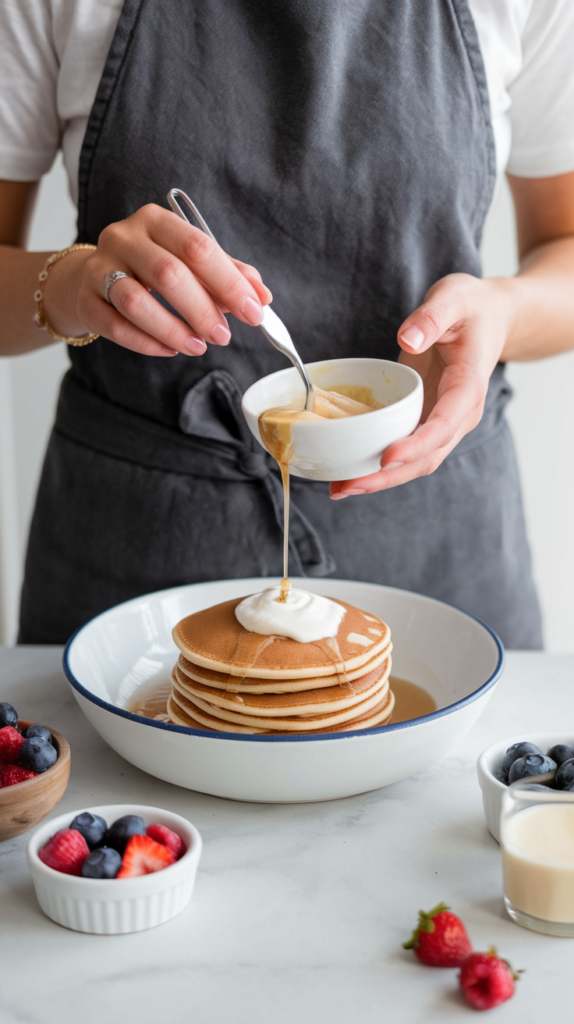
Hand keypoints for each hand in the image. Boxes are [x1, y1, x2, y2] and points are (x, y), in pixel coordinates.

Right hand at [42, 204, 271, 356]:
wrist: (96, 276)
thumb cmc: (154, 269)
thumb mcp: (191, 263)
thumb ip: (228, 275)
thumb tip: (262, 297)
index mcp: (156, 221)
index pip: (198, 247)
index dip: (229, 283)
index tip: (253, 312)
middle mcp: (124, 237)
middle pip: (168, 273)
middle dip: (202, 309)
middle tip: (223, 335)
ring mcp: (99, 267)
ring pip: (136, 302)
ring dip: (174, 330)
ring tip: (198, 346)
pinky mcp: (86, 300)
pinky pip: (116, 327)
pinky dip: (147, 343)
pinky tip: (170, 350)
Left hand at [330, 273, 513, 498]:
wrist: (489, 317)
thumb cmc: (471, 308)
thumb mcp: (453, 299)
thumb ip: (430, 318)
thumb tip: (408, 340)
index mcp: (467, 388)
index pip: (443, 426)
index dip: (415, 445)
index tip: (386, 457)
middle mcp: (459, 415)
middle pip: (427, 457)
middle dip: (387, 476)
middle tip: (347, 486)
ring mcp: (444, 422)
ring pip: (416, 462)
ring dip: (379, 479)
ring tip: (340, 488)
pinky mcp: (427, 421)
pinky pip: (406, 450)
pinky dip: (378, 465)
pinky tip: (349, 471)